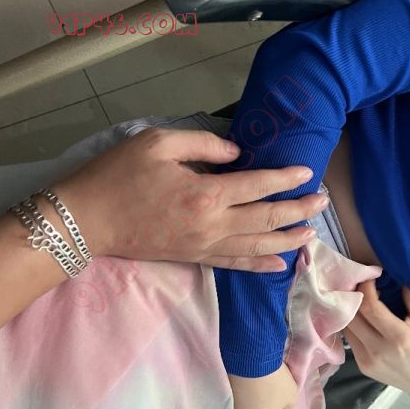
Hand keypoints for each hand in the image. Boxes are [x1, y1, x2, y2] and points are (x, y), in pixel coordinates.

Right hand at [52, 127, 328, 270]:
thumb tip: (237, 153)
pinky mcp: (195, 258)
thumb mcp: (157, 143)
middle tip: (322, 202)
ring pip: (257, 246)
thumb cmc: (119, 175)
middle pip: (267, 219)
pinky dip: (259, 265)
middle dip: (298, 211)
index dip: (285, 179)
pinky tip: (278, 265)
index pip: (258, 185)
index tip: (307, 173)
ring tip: (311, 233)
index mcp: (206, 194)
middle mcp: (213, 225)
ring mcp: (205, 247)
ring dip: (288, 240)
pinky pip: (234, 264)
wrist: (87, 220)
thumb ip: (203, 145)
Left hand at [342, 280, 409, 397]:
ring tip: (357, 297)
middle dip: (353, 296)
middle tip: (359, 283)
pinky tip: (359, 316)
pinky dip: (352, 325)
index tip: (369, 277)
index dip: (365, 288)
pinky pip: (350, 340)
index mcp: (398, 337)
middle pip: (352, 316)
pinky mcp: (362, 367)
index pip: (370, 307)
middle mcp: (378, 350)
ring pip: (346, 328)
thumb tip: (395, 276)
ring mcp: (368, 360)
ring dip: (349, 310)